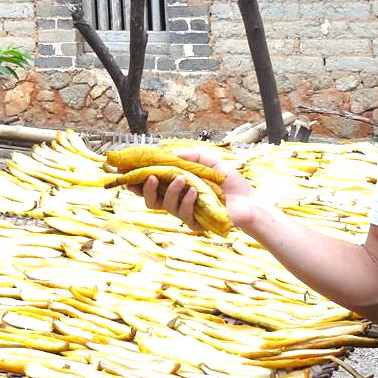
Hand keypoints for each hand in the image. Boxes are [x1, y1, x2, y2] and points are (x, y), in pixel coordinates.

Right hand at [128, 146, 258, 230]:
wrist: (249, 202)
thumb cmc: (230, 184)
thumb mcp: (211, 163)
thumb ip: (193, 157)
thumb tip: (172, 154)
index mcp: (178, 188)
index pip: (153, 187)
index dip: (139, 183)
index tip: (128, 176)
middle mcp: (178, 202)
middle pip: (151, 201)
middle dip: (146, 190)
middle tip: (151, 177)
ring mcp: (186, 214)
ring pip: (166, 206)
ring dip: (171, 191)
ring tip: (181, 179)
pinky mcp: (195, 223)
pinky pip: (183, 214)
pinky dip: (187, 201)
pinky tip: (195, 192)